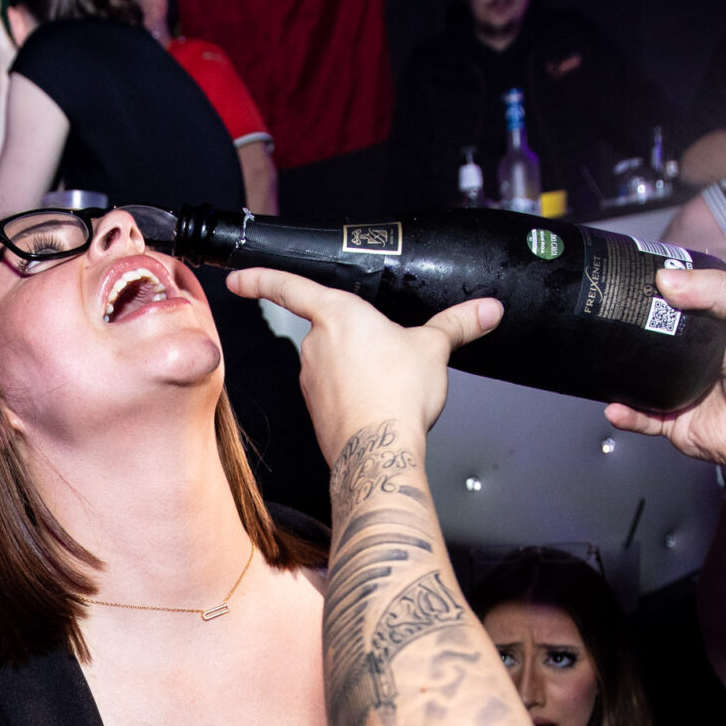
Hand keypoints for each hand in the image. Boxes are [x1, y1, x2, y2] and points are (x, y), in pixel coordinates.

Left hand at [226, 267, 499, 461]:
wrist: (380, 449)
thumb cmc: (397, 395)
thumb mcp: (434, 348)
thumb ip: (457, 324)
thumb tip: (486, 309)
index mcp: (339, 314)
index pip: (289, 286)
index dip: (260, 278)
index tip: (238, 277)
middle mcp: (316, 344)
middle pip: (328, 330)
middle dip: (355, 340)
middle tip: (390, 356)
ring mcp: (311, 379)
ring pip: (332, 363)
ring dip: (356, 369)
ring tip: (390, 384)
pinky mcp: (315, 409)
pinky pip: (334, 392)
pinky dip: (352, 395)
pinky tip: (378, 404)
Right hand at [604, 264, 725, 477]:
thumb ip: (718, 287)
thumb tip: (667, 279)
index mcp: (720, 321)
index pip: (686, 294)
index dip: (665, 284)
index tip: (640, 276)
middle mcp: (699, 352)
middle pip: (656, 331)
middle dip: (634, 323)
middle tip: (618, 314)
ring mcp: (683, 385)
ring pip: (641, 373)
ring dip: (622, 369)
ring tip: (608, 358)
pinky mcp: (673, 417)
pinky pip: (640, 415)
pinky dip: (625, 412)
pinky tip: (616, 404)